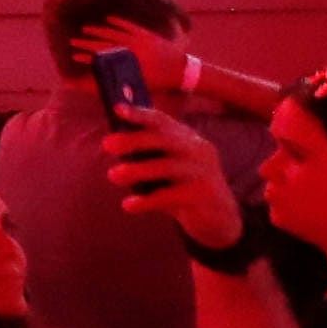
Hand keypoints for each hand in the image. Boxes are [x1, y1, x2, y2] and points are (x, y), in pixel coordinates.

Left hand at [102, 108, 244, 249]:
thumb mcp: (168, 167)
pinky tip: (128, 206)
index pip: (161, 121)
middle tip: (106, 144)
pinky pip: (170, 196)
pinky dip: (146, 201)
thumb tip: (114, 145)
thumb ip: (148, 155)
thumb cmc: (182, 187)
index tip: (116, 108)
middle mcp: (197, 150)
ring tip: (113, 176)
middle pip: (164, 139)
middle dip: (134, 140)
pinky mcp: (203, 196)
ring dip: (136, 170)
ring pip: (166, 167)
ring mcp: (203, 172)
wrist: (220, 218)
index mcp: (187, 138)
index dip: (139, 113)